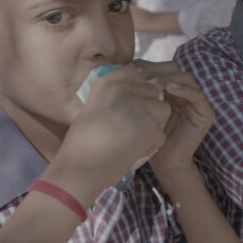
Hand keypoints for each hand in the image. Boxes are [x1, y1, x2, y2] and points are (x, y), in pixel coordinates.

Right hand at [50, 65, 171, 206]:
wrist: (80, 168)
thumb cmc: (84, 143)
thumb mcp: (96, 107)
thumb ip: (118, 94)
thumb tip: (147, 85)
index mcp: (107, 82)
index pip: (138, 73)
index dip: (141, 92)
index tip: (133, 108)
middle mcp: (122, 88)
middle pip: (154, 92)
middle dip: (149, 110)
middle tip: (129, 130)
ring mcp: (137, 105)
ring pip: (163, 110)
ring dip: (153, 126)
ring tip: (131, 139)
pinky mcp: (148, 125)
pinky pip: (161, 133)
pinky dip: (151, 146)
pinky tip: (132, 151)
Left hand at [133, 61, 213, 176]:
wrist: (164, 162)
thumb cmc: (150, 136)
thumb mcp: (144, 108)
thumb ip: (141, 91)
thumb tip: (128, 68)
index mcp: (172, 92)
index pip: (163, 70)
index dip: (150, 66)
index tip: (134, 68)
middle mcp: (186, 94)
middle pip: (175, 71)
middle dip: (159, 70)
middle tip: (144, 72)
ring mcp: (197, 103)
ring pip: (186, 79)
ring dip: (170, 77)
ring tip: (155, 80)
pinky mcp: (206, 113)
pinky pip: (196, 95)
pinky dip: (183, 89)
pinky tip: (168, 88)